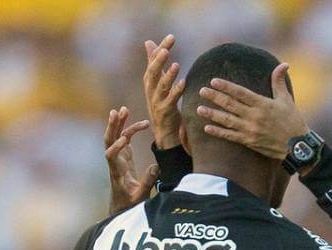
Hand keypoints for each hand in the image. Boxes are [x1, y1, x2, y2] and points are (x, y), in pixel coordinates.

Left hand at [104, 107, 157, 215]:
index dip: (115, 147)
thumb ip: (147, 182)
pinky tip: (143, 124)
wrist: (121, 206)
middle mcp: (114, 162)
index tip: (125, 141)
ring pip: (115, 137)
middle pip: (109, 141)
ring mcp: (118, 158)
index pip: (110, 155)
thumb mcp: (140, 196)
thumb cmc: (129, 204)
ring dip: (119, 124)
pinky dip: (131, 130)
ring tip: (124, 109)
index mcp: (116, 171)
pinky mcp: (124, 157)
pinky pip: (125, 140)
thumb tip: (156, 166)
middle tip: (116, 112)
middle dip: (112, 127)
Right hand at [143, 34, 184, 149]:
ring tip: (176, 65)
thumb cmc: (161, 102)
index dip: (161, 49)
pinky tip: (183, 82)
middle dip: (159, 61)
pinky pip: (171, 100)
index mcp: (149, 80)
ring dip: (168, 76)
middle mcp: (151, 89)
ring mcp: (157, 101)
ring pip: (161, 86)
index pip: (153, 61)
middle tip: (166, 49)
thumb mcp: (156, 81)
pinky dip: (176, 91)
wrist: (164, 130)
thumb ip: (153, 62)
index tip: (172, 37)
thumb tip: (148, 42)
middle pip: (153, 72)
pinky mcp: (165, 111)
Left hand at [196, 62, 306, 160]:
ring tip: (198, 109)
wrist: (296, 146)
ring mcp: (250, 130)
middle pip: (230, 105)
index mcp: (263, 104)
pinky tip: (206, 128)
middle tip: (201, 91)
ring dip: (212, 114)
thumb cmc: (292, 121)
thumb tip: (284, 64)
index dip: (226, 86)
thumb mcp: (286, 99)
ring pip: (227, 120)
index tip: (213, 80)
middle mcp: (254, 116)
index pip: (240, 93)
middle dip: (214, 97)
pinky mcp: (248, 141)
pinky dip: (218, 132)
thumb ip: (279, 82)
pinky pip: (230, 136)